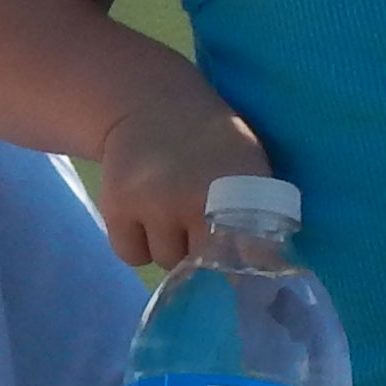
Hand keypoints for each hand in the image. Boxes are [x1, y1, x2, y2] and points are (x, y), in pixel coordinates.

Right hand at [94, 102, 275, 272]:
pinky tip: (144, 219)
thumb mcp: (249, 167)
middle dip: (202, 257)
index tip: (247, 280)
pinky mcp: (118, 206)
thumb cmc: (211, 144)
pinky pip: (131, 254)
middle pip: (202, 267)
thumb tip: (267, 270)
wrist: (152, 105)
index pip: (253, 253)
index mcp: (240, 190)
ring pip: (165, 261)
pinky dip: (137, 245)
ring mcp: (155, 204)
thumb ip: (259, 216)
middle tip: (200, 231)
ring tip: (169, 217)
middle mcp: (197, 200)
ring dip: (169, 249)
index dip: (249, 270)